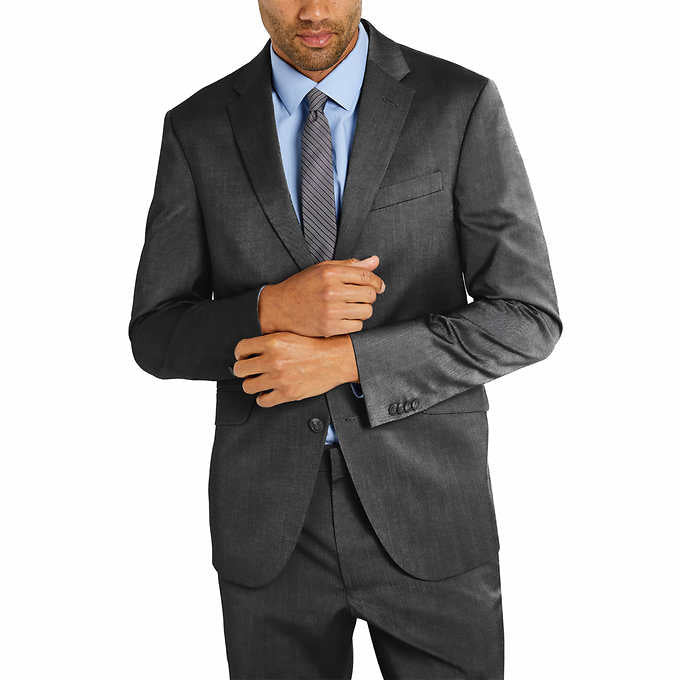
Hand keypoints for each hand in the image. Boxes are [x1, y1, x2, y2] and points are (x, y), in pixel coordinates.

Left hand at [233, 332, 358, 406]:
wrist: (335, 359)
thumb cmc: (315, 347)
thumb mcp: (289, 336)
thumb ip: (269, 342)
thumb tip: (251, 350)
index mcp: (273, 343)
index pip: (241, 349)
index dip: (240, 354)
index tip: (244, 357)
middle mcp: (274, 360)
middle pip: (240, 369)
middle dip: (243, 370)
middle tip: (250, 370)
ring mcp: (279, 378)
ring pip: (248, 386)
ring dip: (252, 384)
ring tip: (259, 381)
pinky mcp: (287, 393)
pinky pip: (263, 401)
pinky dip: (263, 398)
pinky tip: (268, 392)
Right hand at [258, 255, 385, 336]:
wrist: (279, 308)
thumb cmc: (302, 286)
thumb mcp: (323, 269)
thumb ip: (350, 265)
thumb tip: (375, 261)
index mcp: (330, 273)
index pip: (367, 277)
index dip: (377, 282)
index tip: (379, 286)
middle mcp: (331, 291)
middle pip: (370, 295)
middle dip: (370, 296)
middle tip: (362, 297)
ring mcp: (330, 310)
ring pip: (366, 311)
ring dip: (363, 310)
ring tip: (352, 307)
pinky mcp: (329, 327)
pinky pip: (357, 326)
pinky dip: (355, 322)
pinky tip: (345, 317)